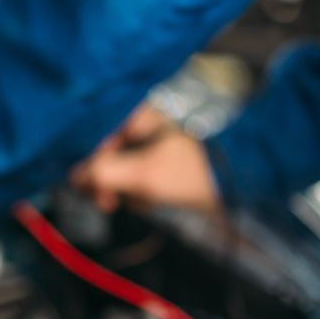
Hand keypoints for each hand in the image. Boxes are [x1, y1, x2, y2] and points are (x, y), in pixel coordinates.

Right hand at [71, 104, 222, 214]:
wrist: (245, 180)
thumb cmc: (193, 168)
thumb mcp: (143, 173)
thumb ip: (103, 174)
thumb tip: (74, 177)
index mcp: (139, 114)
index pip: (99, 138)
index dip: (91, 166)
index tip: (90, 191)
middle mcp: (148, 122)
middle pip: (112, 154)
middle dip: (112, 181)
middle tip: (110, 204)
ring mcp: (161, 140)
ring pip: (128, 167)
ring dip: (129, 188)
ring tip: (143, 201)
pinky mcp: (172, 158)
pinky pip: (145, 173)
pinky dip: (145, 189)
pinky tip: (153, 200)